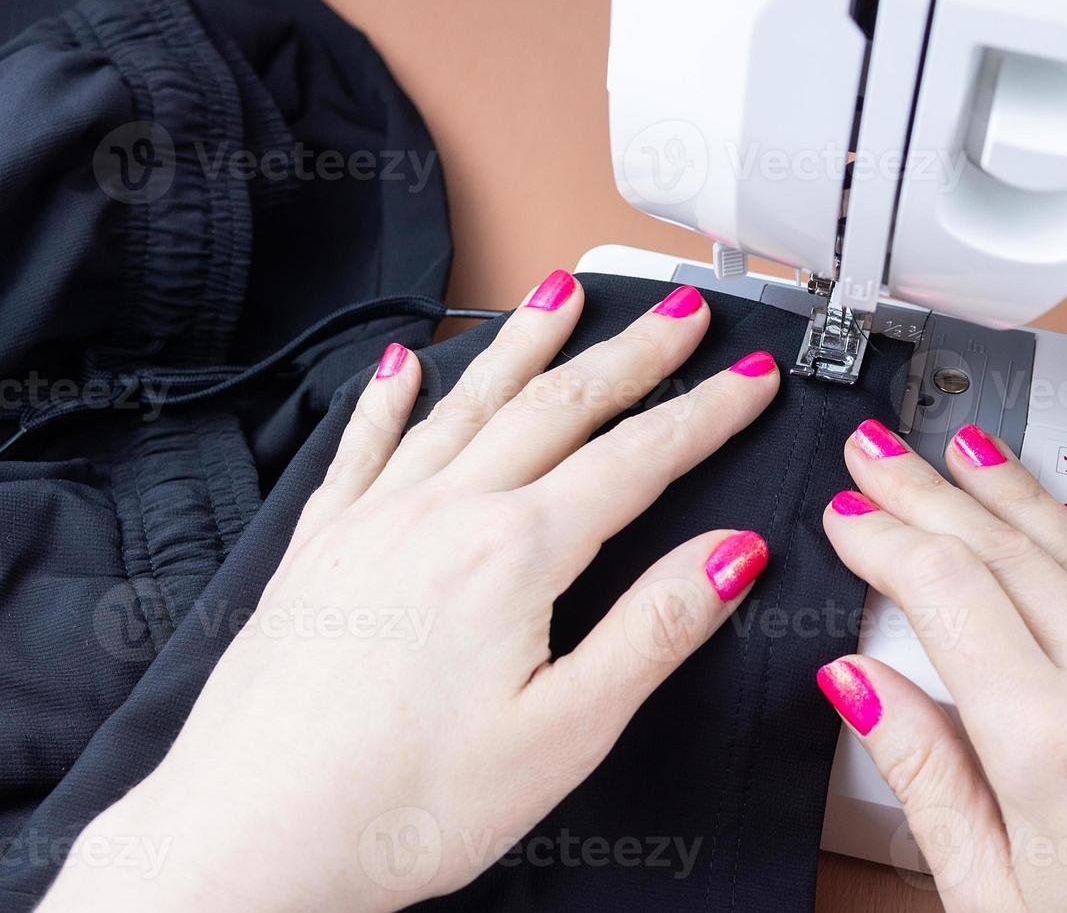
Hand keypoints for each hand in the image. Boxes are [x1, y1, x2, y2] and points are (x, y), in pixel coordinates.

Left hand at [42, 274, 780, 911]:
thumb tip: (733, 552)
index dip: (705, 413)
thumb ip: (655, 629)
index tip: (749, 379)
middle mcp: (440, 515)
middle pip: (556, 408)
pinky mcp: (318, 550)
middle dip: (630, 354)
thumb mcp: (566, 733)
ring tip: (562, 294)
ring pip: (465, 404)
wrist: (249, 840)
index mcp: (512, 555)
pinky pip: (363, 446)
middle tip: (677, 312)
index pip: (635, 460)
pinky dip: (390, 397)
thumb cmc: (403, 804)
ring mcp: (372, 523)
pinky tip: (403, 363)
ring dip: (524, 344)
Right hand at [816, 420, 1066, 911]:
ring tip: (966, 455)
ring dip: (1016, 491)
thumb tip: (858, 685)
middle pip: (1007, 553)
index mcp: (1050, 751)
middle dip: (928, 493)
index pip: (945, 592)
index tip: (852, 515)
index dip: (885, 539)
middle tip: (883, 455)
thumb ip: (923, 776)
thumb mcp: (996, 896)